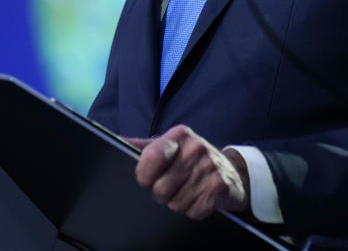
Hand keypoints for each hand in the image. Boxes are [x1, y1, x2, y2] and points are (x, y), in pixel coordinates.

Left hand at [127, 124, 249, 219]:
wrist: (233, 171)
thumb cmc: (192, 160)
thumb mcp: (169, 147)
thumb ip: (142, 147)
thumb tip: (114, 143)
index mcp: (179, 136)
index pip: (151, 158)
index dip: (144, 176)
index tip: (148, 178)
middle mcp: (196, 148)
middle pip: (160, 189)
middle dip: (162, 194)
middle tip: (172, 186)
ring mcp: (209, 167)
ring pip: (176, 204)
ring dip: (179, 203)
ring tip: (188, 191)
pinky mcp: (220, 187)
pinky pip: (193, 212)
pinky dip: (194, 210)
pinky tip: (200, 198)